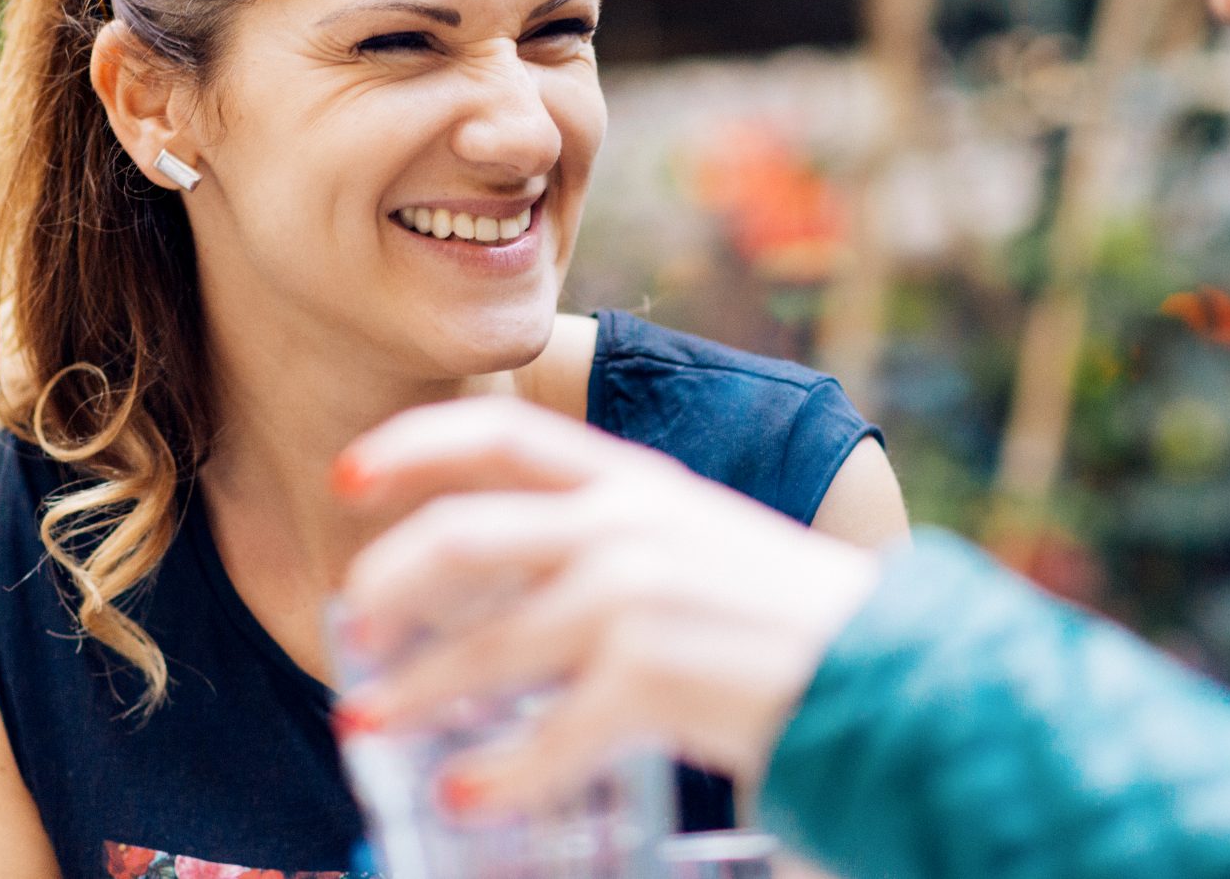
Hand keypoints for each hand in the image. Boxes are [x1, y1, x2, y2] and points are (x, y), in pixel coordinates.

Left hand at [333, 396, 881, 814]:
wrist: (882, 667)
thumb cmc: (779, 616)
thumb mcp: (687, 545)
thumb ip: (604, 547)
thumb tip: (506, 595)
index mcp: (634, 481)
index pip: (501, 436)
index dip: (413, 449)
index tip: (347, 480)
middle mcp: (629, 525)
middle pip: (467, 536)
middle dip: (389, 585)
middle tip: (353, 631)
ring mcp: (641, 598)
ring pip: (489, 645)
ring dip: (416, 691)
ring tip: (367, 726)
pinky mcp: (657, 677)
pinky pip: (549, 733)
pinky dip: (499, 771)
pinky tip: (465, 793)